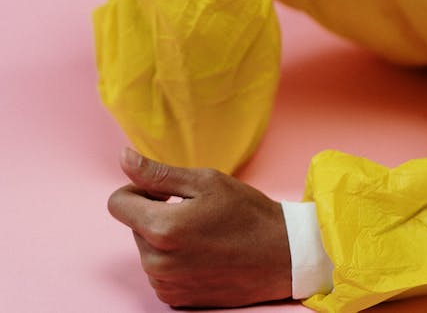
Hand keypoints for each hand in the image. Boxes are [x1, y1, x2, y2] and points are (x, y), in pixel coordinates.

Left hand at [108, 148, 291, 308]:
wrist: (280, 256)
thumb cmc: (246, 213)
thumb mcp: (205, 181)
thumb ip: (158, 173)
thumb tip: (123, 157)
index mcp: (162, 229)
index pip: (117, 203)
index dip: (139, 189)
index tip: (166, 191)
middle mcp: (157, 263)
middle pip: (134, 224)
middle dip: (156, 212)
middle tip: (195, 210)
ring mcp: (165, 285)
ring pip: (146, 247)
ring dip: (165, 236)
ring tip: (203, 232)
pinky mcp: (174, 299)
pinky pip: (159, 269)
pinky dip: (174, 258)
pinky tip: (203, 252)